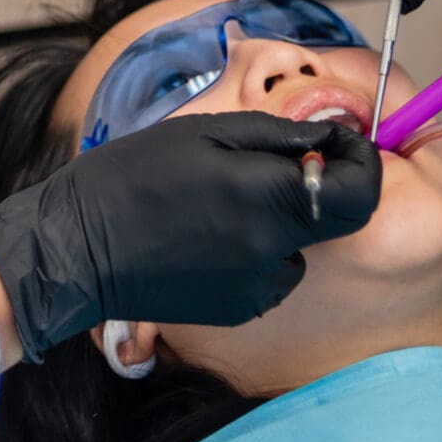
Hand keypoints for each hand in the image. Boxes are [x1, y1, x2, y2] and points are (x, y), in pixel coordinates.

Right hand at [0, 111, 381, 364]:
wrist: (78, 249)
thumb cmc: (132, 176)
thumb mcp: (203, 132)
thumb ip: (275, 136)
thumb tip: (326, 138)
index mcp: (269, 200)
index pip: (359, 193)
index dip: (363, 163)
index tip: (341, 140)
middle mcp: (274, 253)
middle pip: (333, 219)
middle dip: (317, 185)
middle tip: (275, 159)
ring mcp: (258, 289)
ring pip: (299, 245)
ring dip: (282, 218)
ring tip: (221, 197)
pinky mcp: (239, 309)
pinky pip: (270, 271)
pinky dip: (258, 248)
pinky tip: (208, 232)